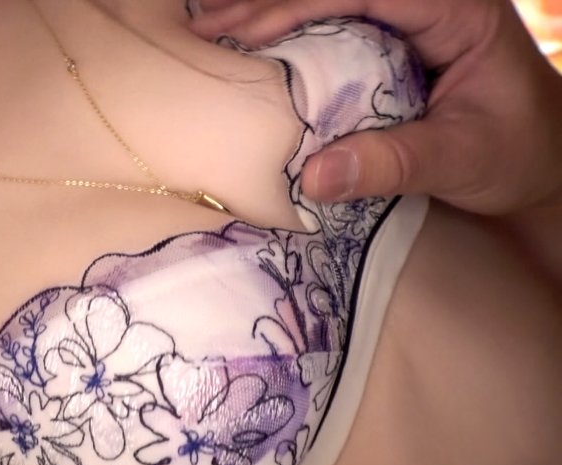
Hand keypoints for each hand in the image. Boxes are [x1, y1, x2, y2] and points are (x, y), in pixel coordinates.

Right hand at [190, 0, 561, 214]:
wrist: (541, 158)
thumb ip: (395, 162)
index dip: (298, 6)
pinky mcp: (389, 41)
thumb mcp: (463, 158)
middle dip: (266, 3)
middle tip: (206, 24)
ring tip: (210, 26)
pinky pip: (331, 25)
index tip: (244, 33)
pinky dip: (287, 31)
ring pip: (327, 3)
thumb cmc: (517, 151)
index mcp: (454, 7)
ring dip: (268, 11)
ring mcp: (405, 18)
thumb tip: (312, 176)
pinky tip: (250, 42)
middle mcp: (425, 2)